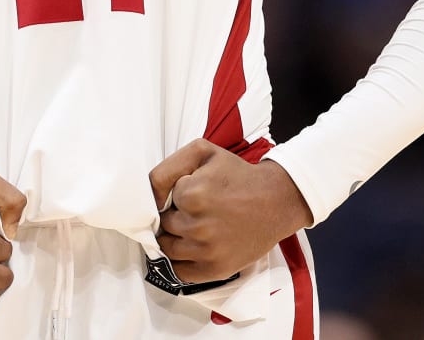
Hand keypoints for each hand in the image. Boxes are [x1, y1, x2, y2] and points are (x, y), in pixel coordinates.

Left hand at [148, 139, 312, 283]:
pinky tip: (195, 245)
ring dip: (176, 237)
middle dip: (175, 215)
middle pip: (163, 225)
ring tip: (197, 225)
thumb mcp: (202, 152)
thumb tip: (148, 197)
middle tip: (198, 209)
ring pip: (167, 248)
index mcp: (194, 195)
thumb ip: (167, 168)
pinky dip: (181, 260)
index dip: (175, 193)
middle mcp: (199, 226)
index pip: (160, 199)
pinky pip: (179, 271)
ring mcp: (207, 251)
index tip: (193, 190)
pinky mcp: (215, 270)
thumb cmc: (236, 174)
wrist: (276, 201)